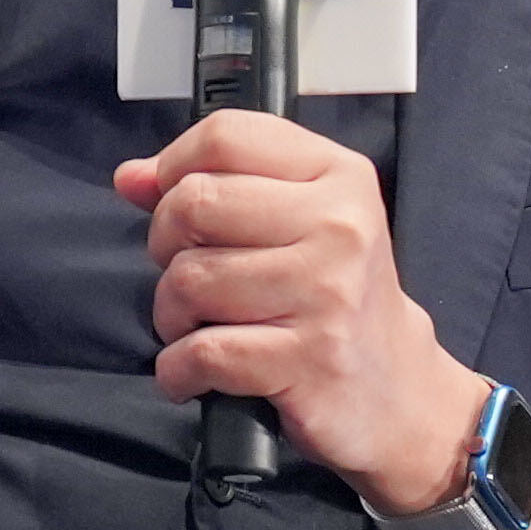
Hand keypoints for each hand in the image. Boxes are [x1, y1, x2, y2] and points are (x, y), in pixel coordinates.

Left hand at [118, 111, 530, 529]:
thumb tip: (131, 176)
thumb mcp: (297, 223)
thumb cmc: (337, 300)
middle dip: (166, 245)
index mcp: (338, 177)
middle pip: (195, 204)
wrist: (399, 393)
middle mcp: (339, 227)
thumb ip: (216, 186)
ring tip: (200, 327)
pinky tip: (193, 373)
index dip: (174, 167)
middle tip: (189, 274)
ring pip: (189, 279)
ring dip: (172, 315)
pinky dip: (178, 370)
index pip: (226, 136)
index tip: (168, 198)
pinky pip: (202, 352)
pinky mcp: (309, 360)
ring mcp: (327, 294)